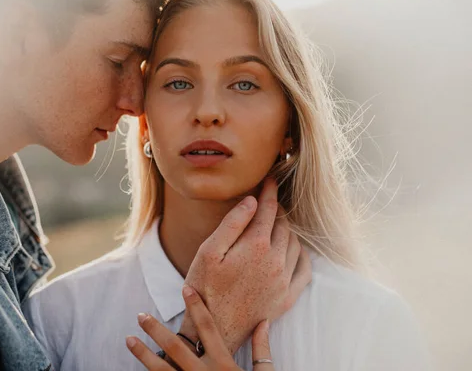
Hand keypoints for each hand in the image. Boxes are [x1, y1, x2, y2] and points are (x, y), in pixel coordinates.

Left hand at [126, 286, 275, 369]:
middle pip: (175, 347)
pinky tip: (138, 370)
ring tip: (129, 339)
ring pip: (161, 370)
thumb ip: (262, 351)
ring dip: (143, 354)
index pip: (208, 328)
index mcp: (224, 365)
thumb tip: (264, 323)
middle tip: (140, 315)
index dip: (197, 306)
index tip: (185, 289)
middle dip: (156, 329)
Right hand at [180, 178, 311, 352]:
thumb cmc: (204, 288)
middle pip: (284, 225)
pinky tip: (293, 250)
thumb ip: (232, 224)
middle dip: (277, 210)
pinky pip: (304, 269)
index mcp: (256, 246)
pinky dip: (301, 253)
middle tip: (269, 202)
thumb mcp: (208, 252)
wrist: (214, 329)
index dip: (269, 192)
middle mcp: (275, 261)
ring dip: (287, 230)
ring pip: (295, 244)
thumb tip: (253, 201)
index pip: (268, 209)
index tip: (270, 180)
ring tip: (276, 223)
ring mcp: (284, 280)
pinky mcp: (288, 297)